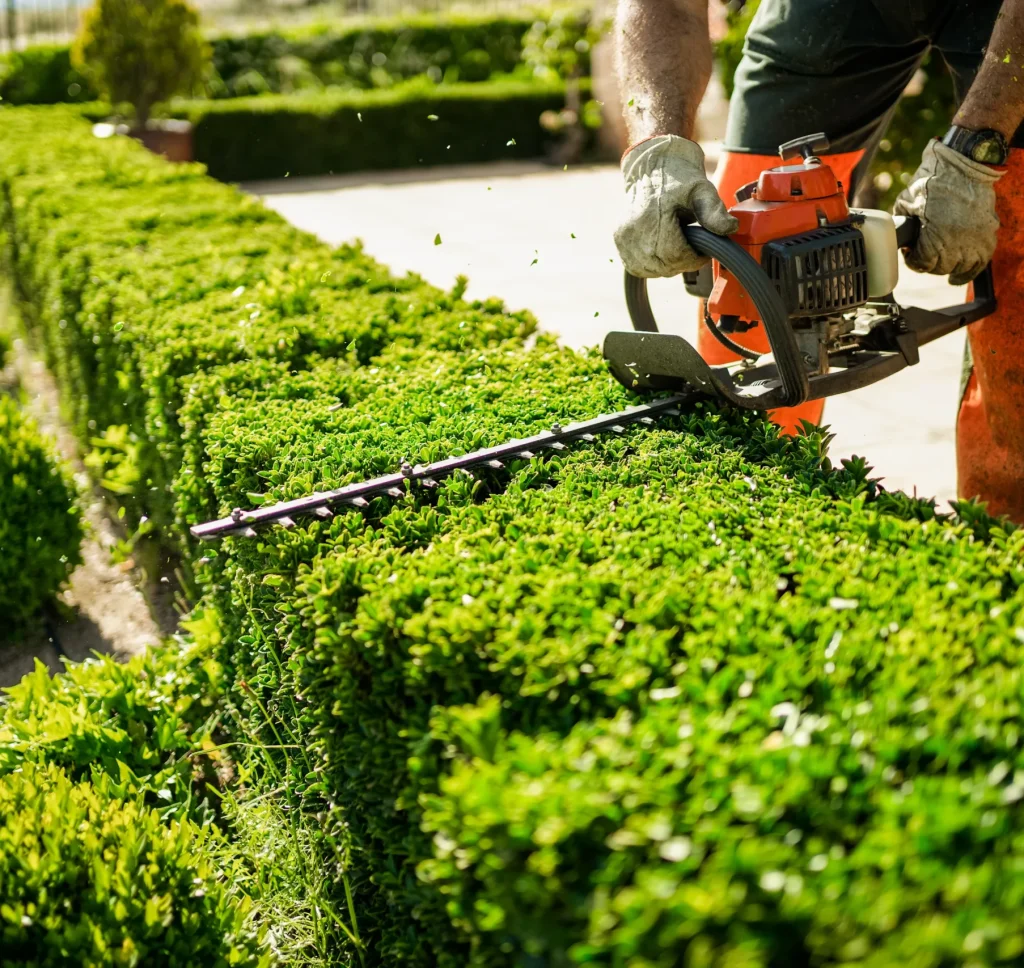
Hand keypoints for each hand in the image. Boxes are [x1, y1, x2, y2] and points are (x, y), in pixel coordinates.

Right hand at [614, 135, 738, 277]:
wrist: (652, 165)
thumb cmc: (679, 177)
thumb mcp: (702, 190)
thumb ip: (714, 211)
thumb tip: (731, 228)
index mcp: (652, 217)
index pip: (674, 256)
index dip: (693, 259)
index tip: (703, 251)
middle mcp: (633, 230)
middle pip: (663, 266)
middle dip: (682, 262)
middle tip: (693, 248)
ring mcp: (623, 237)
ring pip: (650, 270)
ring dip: (668, 265)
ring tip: (677, 246)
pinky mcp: (619, 241)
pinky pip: (637, 267)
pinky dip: (653, 265)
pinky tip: (663, 251)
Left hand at [893, 140, 1003, 285]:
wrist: (965, 164)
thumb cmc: (933, 180)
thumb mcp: (906, 203)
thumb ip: (900, 224)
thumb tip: (898, 238)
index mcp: (935, 237)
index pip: (922, 264)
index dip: (912, 260)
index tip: (910, 253)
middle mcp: (958, 243)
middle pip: (940, 268)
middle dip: (928, 263)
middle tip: (924, 253)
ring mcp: (976, 239)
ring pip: (959, 268)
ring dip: (947, 266)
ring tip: (939, 260)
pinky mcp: (988, 234)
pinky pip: (980, 263)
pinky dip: (968, 272)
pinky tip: (956, 277)